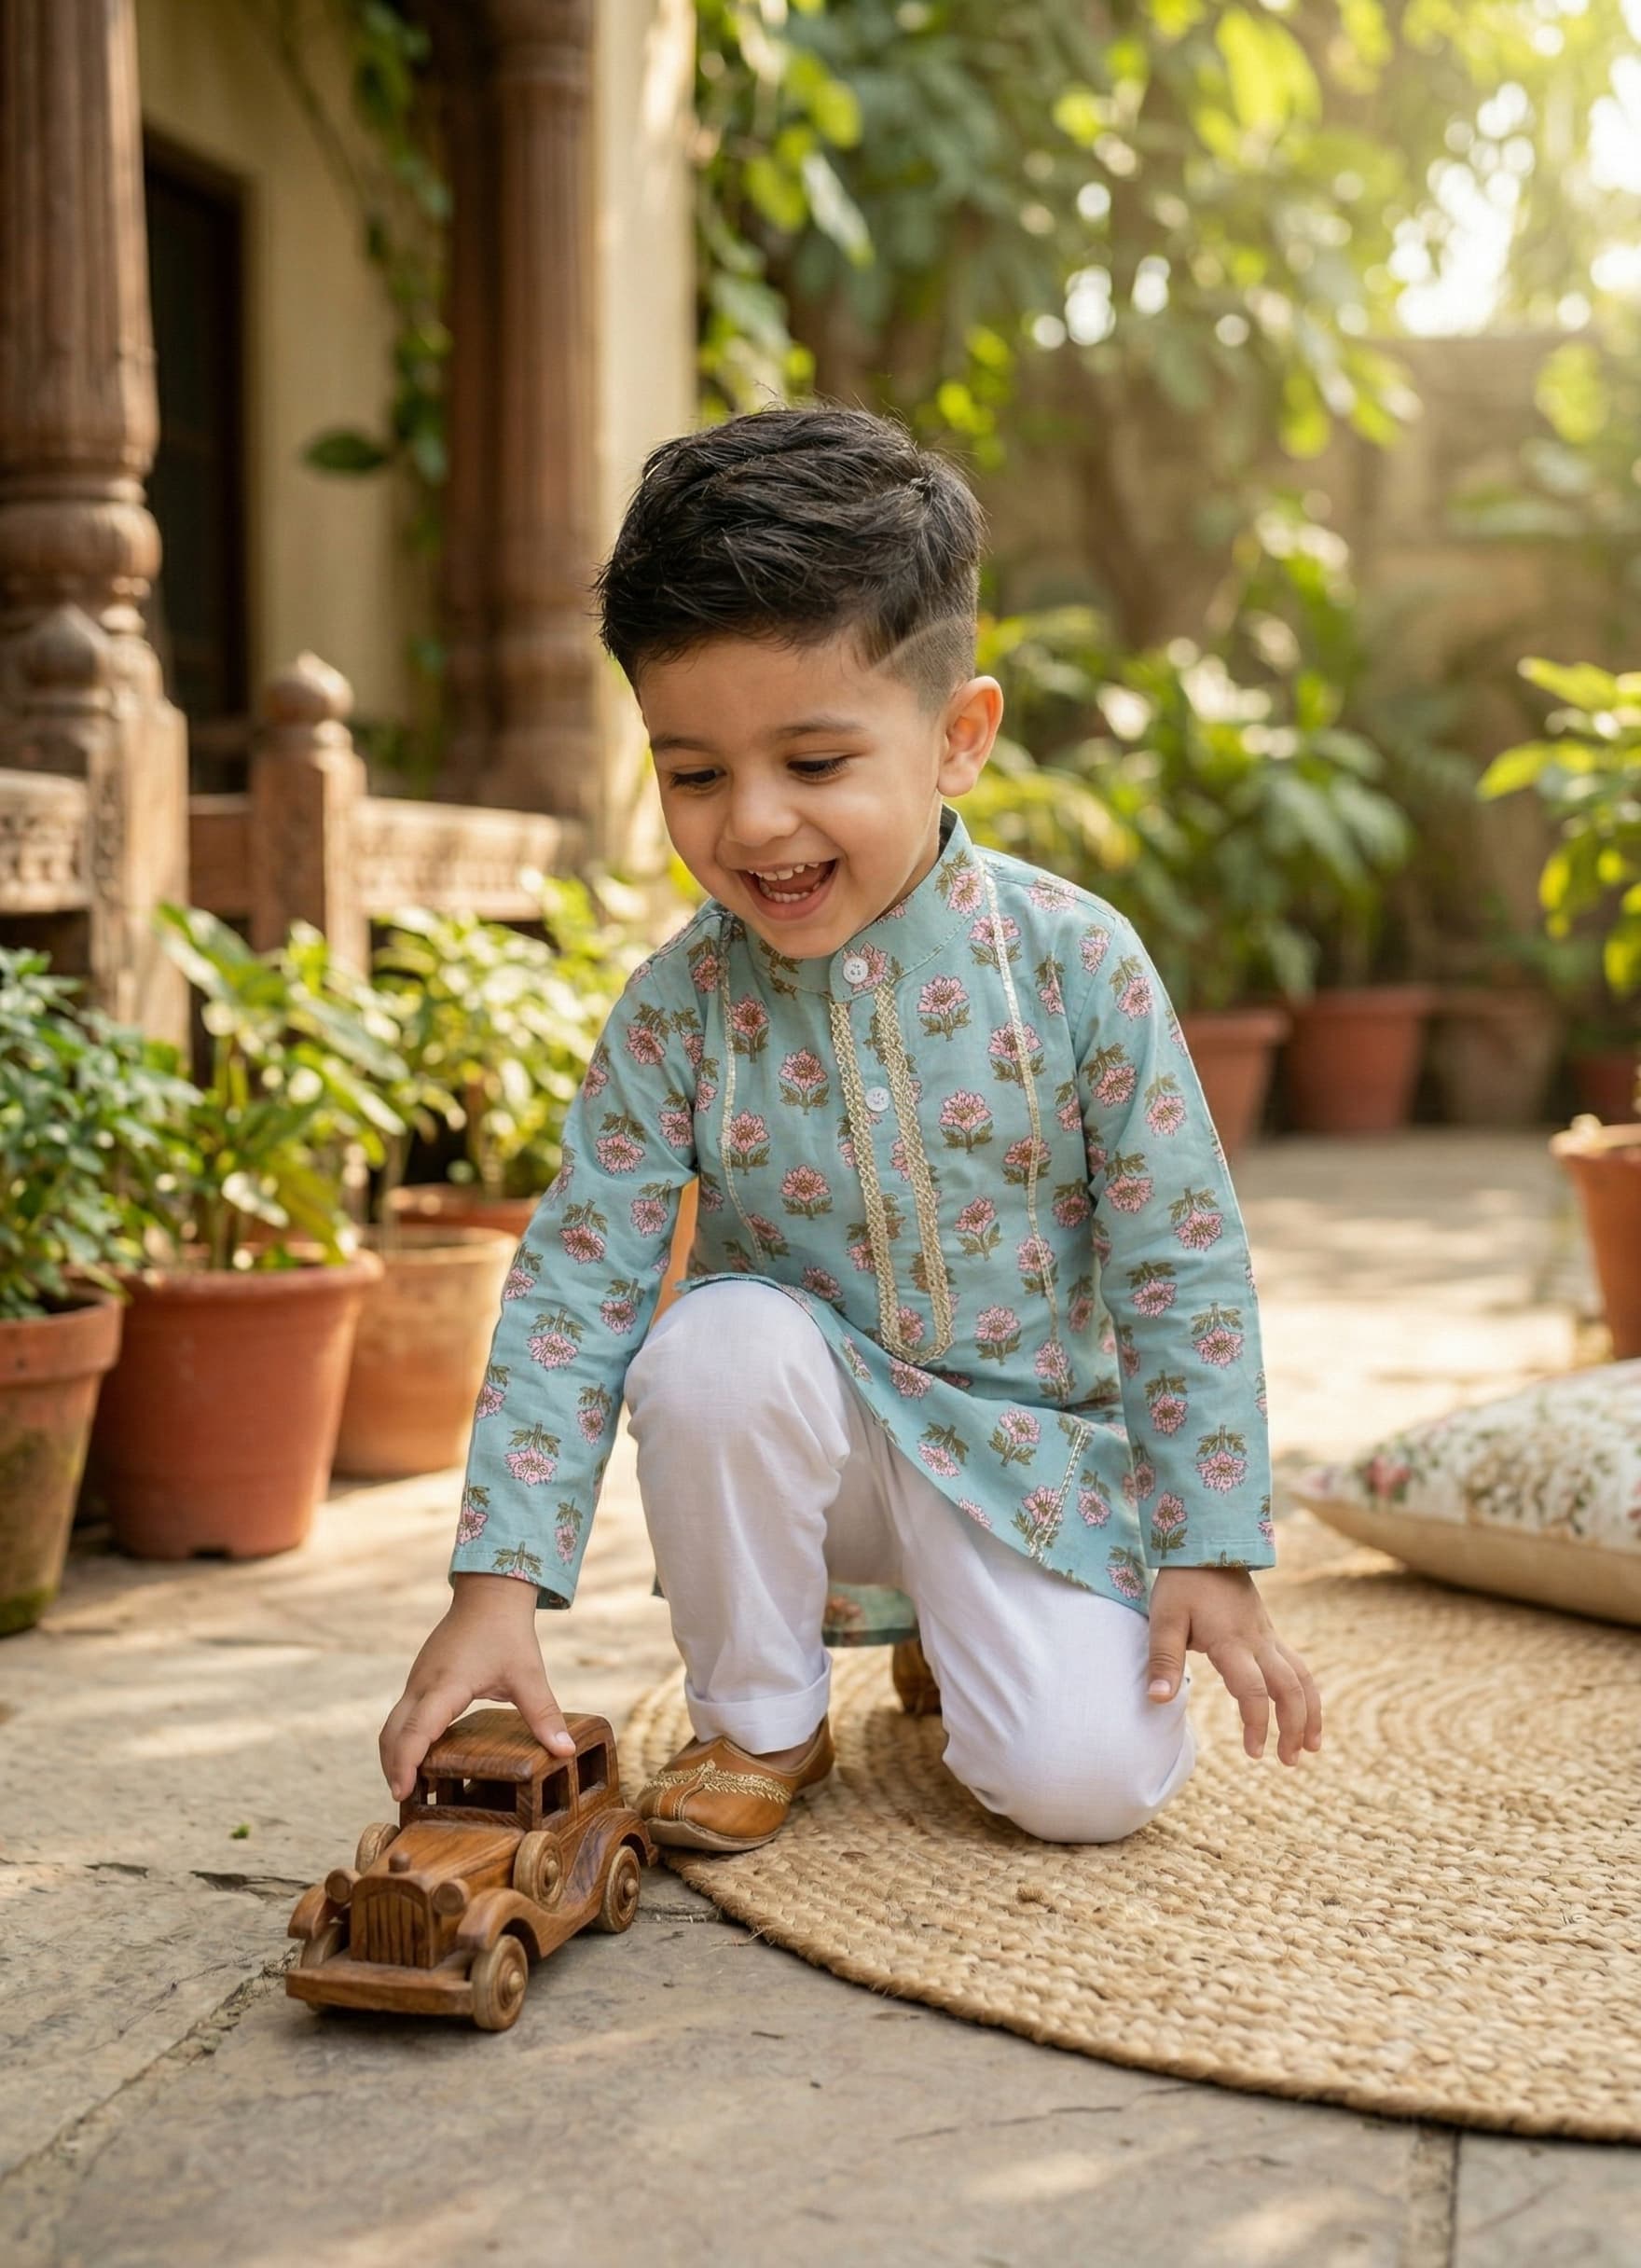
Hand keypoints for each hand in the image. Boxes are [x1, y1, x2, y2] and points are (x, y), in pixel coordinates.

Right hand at [378, 1573, 575, 1801]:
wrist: (489, 1594)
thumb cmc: (508, 1632)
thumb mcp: (528, 1674)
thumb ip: (544, 1714)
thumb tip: (565, 1751)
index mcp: (446, 1685)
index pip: (416, 1730)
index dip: (405, 1763)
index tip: (402, 1792)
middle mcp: (422, 1684)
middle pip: (392, 1733)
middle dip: (393, 1767)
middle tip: (403, 1801)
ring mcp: (417, 1680)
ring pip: (393, 1724)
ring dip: (394, 1755)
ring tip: (407, 1788)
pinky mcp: (420, 1679)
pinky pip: (402, 1716)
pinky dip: (402, 1740)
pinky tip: (418, 1759)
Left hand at [1145, 1566, 1321, 1764]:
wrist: (1208, 1545)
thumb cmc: (1182, 1584)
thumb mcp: (1164, 1618)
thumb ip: (1163, 1659)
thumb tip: (1158, 1700)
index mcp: (1232, 1641)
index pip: (1253, 1689)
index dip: (1257, 1722)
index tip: (1254, 1753)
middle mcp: (1258, 1641)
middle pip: (1290, 1688)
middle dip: (1293, 1727)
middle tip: (1287, 1762)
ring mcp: (1268, 1637)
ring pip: (1302, 1677)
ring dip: (1310, 1713)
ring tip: (1309, 1749)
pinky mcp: (1269, 1634)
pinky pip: (1298, 1666)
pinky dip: (1307, 1693)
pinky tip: (1305, 1715)